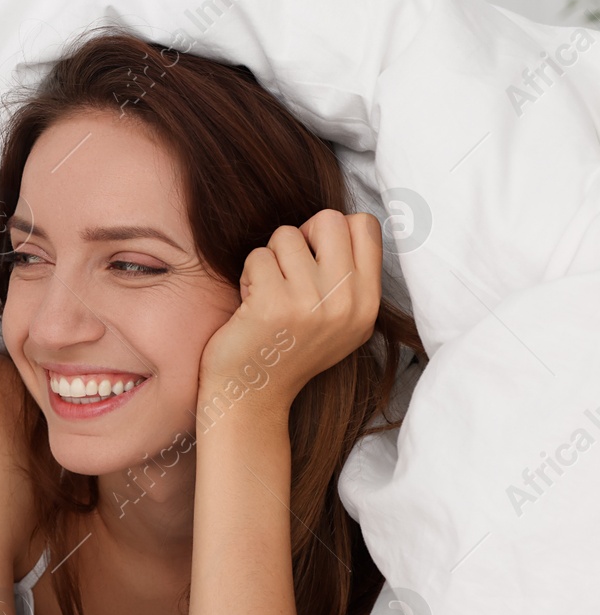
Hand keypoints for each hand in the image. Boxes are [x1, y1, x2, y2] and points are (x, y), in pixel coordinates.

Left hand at [198, 210, 381, 414]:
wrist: (252, 394)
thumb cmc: (288, 349)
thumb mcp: (339, 320)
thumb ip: (348, 277)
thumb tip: (340, 224)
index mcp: (368, 303)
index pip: (366, 226)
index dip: (333, 232)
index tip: (314, 259)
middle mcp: (347, 302)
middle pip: (329, 220)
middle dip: (300, 236)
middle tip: (286, 269)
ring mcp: (312, 303)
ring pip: (286, 235)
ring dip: (268, 259)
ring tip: (267, 292)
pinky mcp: (274, 304)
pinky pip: (258, 256)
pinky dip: (248, 275)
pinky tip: (250, 304)